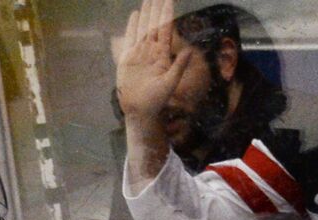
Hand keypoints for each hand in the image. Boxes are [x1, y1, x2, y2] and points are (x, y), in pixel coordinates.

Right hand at [117, 0, 197, 177]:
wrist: (139, 110)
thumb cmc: (156, 100)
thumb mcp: (170, 82)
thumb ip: (179, 65)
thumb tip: (190, 49)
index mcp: (162, 56)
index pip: (165, 31)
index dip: (167, 16)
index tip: (169, 1)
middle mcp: (151, 52)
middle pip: (154, 26)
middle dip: (156, 10)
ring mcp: (139, 53)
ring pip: (143, 29)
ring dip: (146, 14)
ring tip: (148, 0)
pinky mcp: (128, 57)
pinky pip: (131, 38)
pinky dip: (132, 26)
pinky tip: (135, 14)